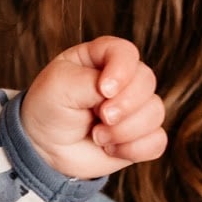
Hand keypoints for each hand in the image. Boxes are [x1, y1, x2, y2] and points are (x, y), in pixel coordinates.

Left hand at [21, 35, 166, 177]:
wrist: (44, 147)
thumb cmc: (49, 108)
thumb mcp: (59, 86)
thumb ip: (90, 82)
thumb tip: (117, 94)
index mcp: (100, 58)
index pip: (125, 52)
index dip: (121, 70)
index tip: (104, 90)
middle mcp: (123, 79)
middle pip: (147, 81)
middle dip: (125, 104)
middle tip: (101, 117)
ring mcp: (134, 107)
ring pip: (155, 112)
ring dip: (125, 130)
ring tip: (97, 136)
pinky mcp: (141, 135)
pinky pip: (157, 141)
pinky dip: (133, 149)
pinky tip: (109, 149)